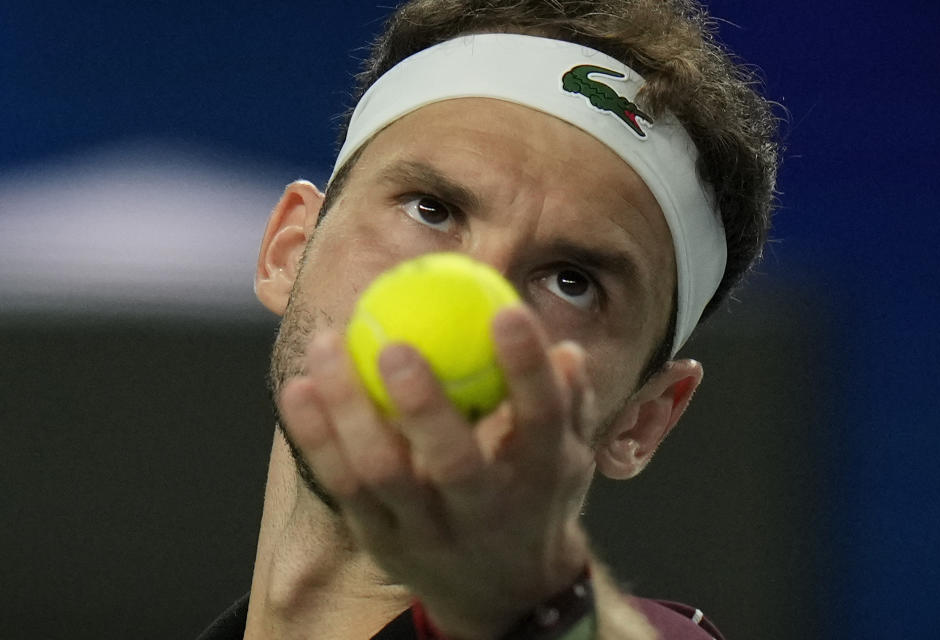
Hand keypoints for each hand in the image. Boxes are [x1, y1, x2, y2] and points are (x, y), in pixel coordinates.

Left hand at [278, 305, 599, 638]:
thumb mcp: (568, 456)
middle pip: (454, 463)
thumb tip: (565, 349)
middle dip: (424, 405)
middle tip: (394, 345)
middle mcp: (486, 512)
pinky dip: (316, 436)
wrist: (504, 592)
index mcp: (544, 478)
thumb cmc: (536, 498)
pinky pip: (342, 485)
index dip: (528, 367)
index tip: (506, 310)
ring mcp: (429, 533)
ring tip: (326, 344)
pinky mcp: (382, 542)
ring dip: (348, 410)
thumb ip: (568, 400)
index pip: (542, 419)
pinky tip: (299, 387)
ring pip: (382, 474)